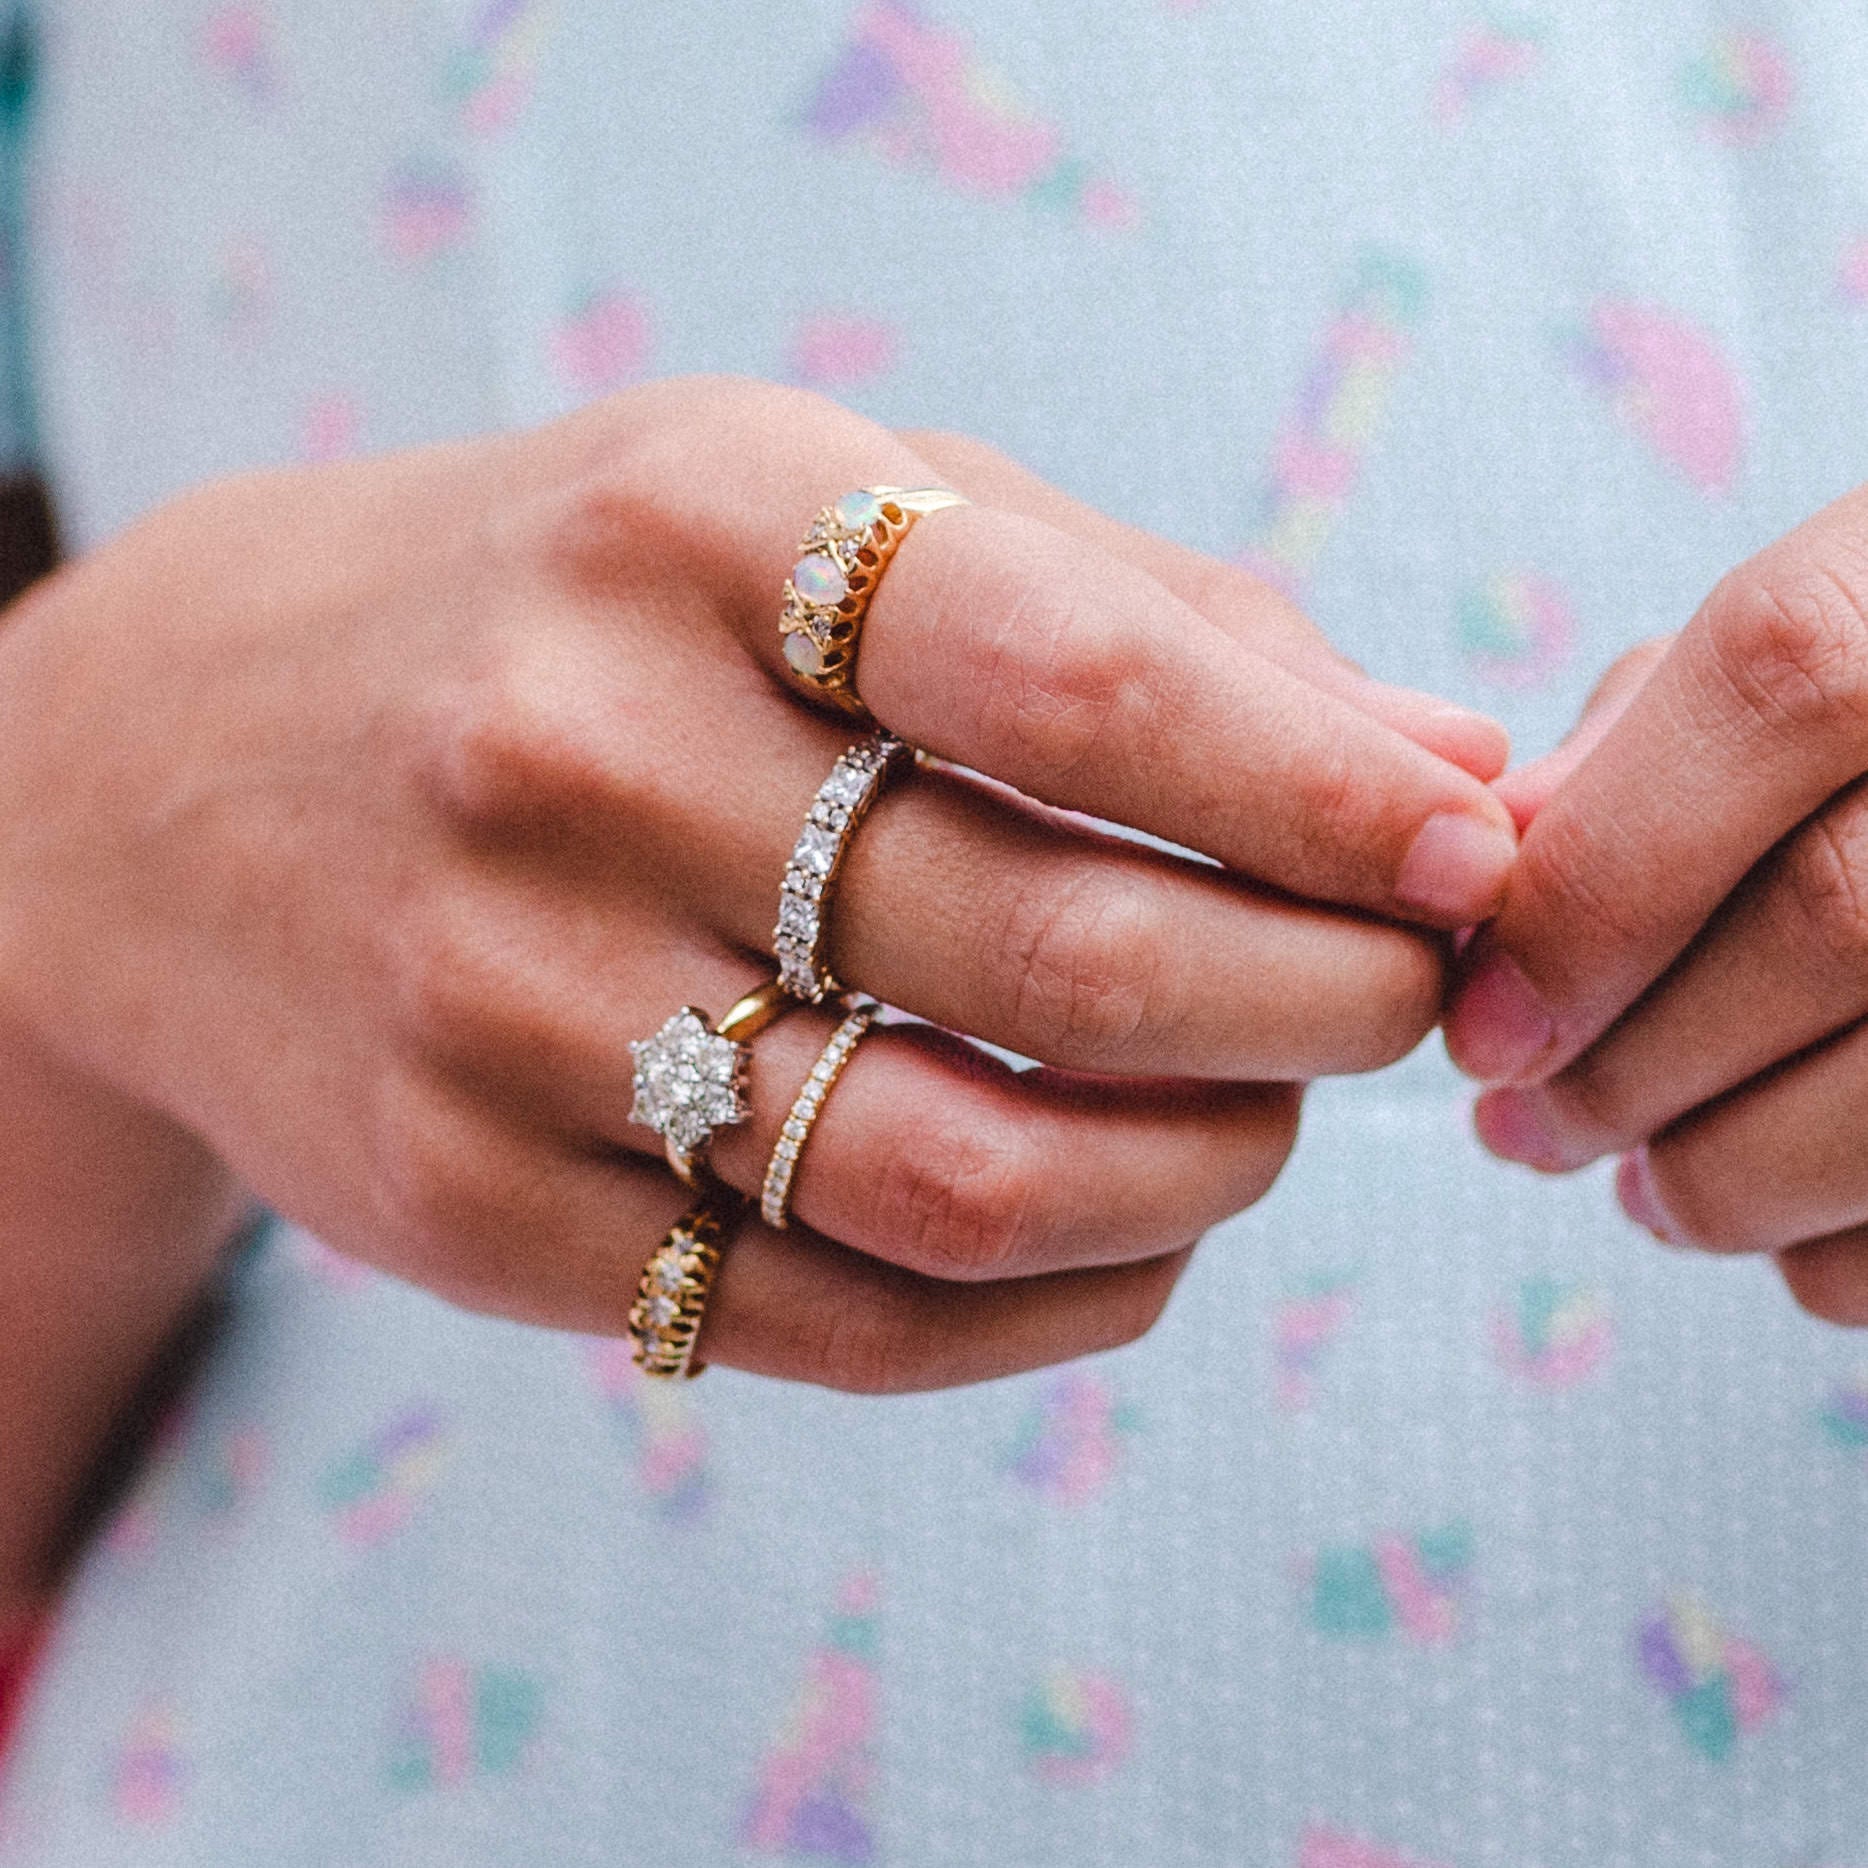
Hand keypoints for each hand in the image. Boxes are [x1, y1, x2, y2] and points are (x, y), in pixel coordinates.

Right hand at [0, 377, 1516, 1390]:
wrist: (179, 777)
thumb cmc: (566, 613)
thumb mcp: (808, 510)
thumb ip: (1128, 616)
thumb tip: (1442, 756)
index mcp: (689, 527)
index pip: (1070, 675)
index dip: (1317, 786)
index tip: (1471, 851)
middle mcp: (573, 761)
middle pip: (1052, 957)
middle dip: (1310, 1006)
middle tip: (1400, 998)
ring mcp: (501, 1005)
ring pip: (958, 1179)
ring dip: (1198, 1179)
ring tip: (1263, 1122)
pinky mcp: (466, 1204)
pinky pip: (830, 1317)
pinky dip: (1051, 1307)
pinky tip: (1123, 1240)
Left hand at [1447, 483, 1867, 1325]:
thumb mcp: (1812, 648)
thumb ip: (1650, 730)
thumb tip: (1501, 854)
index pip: (1778, 683)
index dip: (1603, 876)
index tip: (1483, 1029)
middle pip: (1838, 912)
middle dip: (1630, 1064)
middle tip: (1524, 1133)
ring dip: (1731, 1179)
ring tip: (1649, 1189)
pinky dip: (1854, 1257)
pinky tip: (1794, 1231)